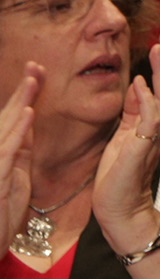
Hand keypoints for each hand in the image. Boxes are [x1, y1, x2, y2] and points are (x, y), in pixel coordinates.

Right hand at [0, 66, 40, 245]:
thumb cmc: (1, 213)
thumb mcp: (16, 175)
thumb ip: (19, 148)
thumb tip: (27, 122)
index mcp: (1, 153)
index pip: (13, 118)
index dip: (24, 95)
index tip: (37, 71)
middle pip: (7, 117)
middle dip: (22, 91)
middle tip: (35, 65)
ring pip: (5, 128)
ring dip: (19, 103)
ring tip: (33, 80)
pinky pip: (6, 150)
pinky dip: (16, 130)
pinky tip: (26, 114)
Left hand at [94, 29, 159, 253]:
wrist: (121, 208)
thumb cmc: (119, 175)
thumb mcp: (124, 136)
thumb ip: (133, 112)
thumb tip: (138, 84)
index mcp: (154, 122)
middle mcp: (159, 126)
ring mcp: (153, 136)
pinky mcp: (142, 148)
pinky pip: (149, 120)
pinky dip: (147, 100)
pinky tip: (140, 83)